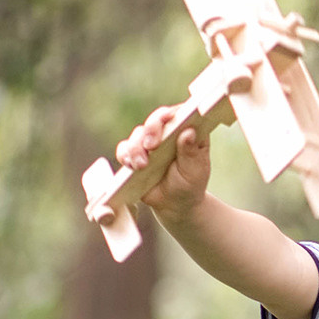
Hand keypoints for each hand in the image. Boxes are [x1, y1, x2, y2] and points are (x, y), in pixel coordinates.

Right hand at [117, 107, 208, 221]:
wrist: (175, 205)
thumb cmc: (189, 183)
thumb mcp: (195, 170)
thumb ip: (191, 152)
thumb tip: (189, 132)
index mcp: (187, 130)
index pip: (180, 113)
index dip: (173, 113)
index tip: (168, 119)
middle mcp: (167, 132)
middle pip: (156, 119)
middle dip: (151, 129)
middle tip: (151, 146)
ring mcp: (149, 142)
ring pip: (138, 134)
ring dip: (137, 147)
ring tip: (142, 166)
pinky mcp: (134, 154)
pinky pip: (124, 149)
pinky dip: (125, 155)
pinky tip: (130, 166)